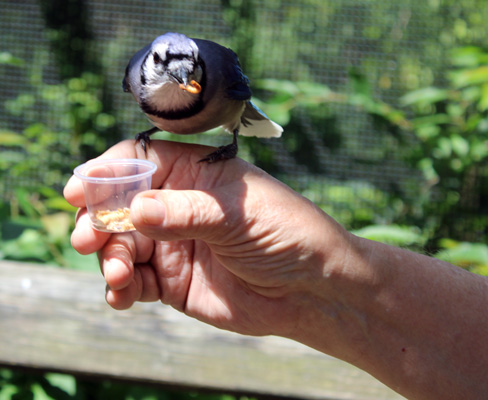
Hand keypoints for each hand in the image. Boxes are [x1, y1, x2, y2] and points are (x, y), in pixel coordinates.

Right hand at [64, 140, 351, 336]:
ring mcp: (172, 244)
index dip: (105, 172)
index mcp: (195, 173)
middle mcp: (178, 205)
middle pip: (118, 204)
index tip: (80, 190)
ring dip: (108, 256)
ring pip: (120, 244)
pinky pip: (132, 282)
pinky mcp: (172, 282)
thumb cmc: (287, 233)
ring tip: (118, 270)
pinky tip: (122, 295)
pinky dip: (120, 288)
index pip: (137, 161)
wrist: (310, 289)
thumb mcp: (238, 214)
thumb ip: (186, 211)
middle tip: (87, 236)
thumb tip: (134, 208)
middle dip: (97, 219)